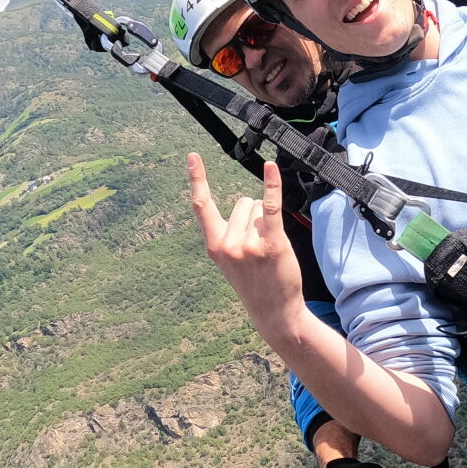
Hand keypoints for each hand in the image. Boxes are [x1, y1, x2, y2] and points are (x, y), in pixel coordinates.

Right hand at [188, 155, 303, 338]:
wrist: (273, 311)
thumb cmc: (255, 282)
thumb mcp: (230, 261)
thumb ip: (228, 234)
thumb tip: (245, 203)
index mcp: (213, 245)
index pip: (201, 205)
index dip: (197, 178)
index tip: (193, 156)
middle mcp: (227, 244)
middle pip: (242, 203)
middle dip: (253, 216)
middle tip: (259, 246)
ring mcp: (248, 245)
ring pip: (259, 208)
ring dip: (267, 221)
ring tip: (269, 248)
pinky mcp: (271, 243)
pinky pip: (270, 206)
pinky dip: (272, 185)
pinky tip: (270, 167)